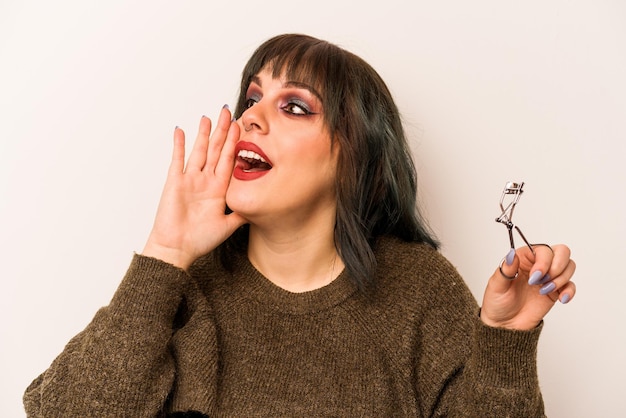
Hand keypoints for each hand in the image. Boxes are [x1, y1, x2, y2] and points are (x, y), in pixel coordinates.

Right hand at [142, 106, 246, 269]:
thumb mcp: (228, 225)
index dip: (234, 143)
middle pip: (215, 150)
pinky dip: (179, 145)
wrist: (177, 249)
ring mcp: (189, 180)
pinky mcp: (175, 182)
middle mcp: (205, 181)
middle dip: (221, 132)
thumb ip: (242, 213)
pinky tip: (181, 131)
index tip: (240, 127)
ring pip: (199, 151)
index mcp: (218, 189)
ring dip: (203, 134)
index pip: (228, 160)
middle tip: (227, 112)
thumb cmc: (199, 240)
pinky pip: (177, 160)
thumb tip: (260, 205)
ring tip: (208, 117)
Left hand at [480, 244, 576, 329]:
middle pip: (561, 252)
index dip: (543, 261)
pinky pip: (571, 285)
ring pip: (569, 266)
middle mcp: (537, 265)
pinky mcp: (555, 292)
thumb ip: (506, 269)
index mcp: (523, 258)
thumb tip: (511, 254)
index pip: (543, 250)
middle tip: (544, 281)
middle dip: (557, 266)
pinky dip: (570, 291)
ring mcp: (548, 278)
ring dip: (561, 279)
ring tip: (544, 291)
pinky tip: (561, 298)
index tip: (535, 277)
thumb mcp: (496, 285)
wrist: (505, 324)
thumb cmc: (497, 303)